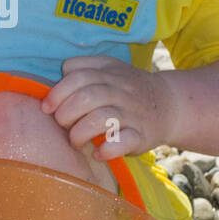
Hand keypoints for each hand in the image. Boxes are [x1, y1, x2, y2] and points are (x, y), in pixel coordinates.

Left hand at [40, 55, 176, 159]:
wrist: (171, 105)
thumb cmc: (129, 89)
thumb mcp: (111, 68)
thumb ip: (83, 67)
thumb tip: (58, 77)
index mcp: (109, 73)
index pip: (77, 76)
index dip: (57, 93)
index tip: (47, 108)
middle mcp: (121, 91)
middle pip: (87, 97)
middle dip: (65, 114)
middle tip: (63, 125)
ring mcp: (132, 114)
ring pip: (101, 119)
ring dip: (79, 133)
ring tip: (75, 141)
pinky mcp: (141, 136)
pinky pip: (123, 142)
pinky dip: (106, 149)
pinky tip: (98, 153)